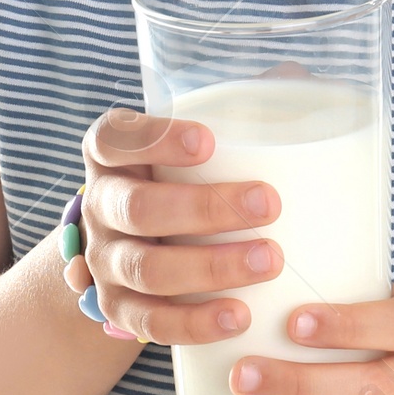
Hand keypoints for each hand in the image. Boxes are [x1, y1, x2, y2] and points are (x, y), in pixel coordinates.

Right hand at [73, 106, 282, 342]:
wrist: (130, 243)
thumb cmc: (179, 175)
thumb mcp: (192, 137)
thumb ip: (235, 102)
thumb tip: (294, 71)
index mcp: (112, 153)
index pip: (115, 139)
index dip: (157, 139)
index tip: (209, 140)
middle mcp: (99, 204)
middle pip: (139, 209)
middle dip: (206, 209)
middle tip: (270, 204)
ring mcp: (103, 260)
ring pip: (147, 269)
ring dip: (210, 268)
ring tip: (270, 260)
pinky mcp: (117, 309)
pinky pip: (150, 322)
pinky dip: (194, 323)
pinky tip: (240, 316)